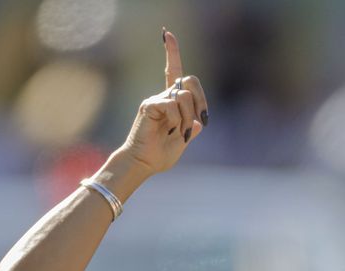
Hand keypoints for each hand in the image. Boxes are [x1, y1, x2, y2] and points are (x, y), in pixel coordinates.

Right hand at [120, 29, 208, 175]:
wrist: (144, 163)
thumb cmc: (161, 155)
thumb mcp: (183, 140)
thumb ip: (191, 127)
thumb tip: (197, 121)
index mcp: (171, 103)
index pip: (173, 72)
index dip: (171, 52)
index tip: (167, 34)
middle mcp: (163, 97)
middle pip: (189, 80)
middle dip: (201, 99)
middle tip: (200, 119)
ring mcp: (156, 100)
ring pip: (184, 95)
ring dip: (187, 117)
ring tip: (179, 132)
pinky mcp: (149, 105)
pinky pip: (172, 105)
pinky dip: (177, 120)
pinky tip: (171, 130)